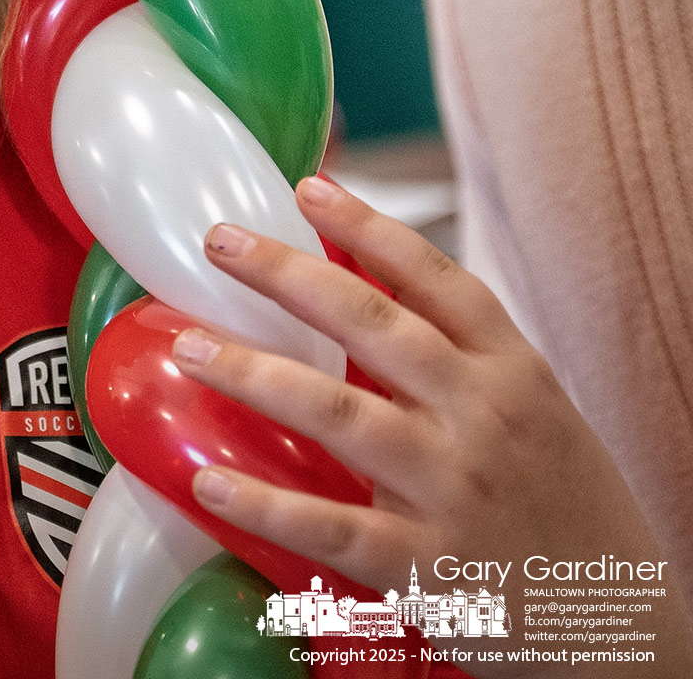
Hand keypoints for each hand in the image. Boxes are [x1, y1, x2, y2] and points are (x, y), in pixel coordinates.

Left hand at [175, 174, 690, 666]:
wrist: (635, 636)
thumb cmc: (569, 509)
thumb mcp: (537, 413)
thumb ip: (460, 359)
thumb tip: (354, 296)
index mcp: (515, 374)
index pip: (436, 279)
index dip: (368, 227)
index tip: (309, 187)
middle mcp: (484, 419)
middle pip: (372, 325)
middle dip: (286, 274)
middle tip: (218, 241)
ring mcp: (454, 491)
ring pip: (337, 413)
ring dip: (252, 372)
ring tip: (187, 346)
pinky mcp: (429, 568)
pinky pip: (330, 528)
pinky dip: (264, 504)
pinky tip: (209, 479)